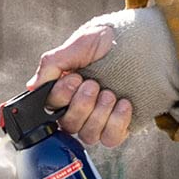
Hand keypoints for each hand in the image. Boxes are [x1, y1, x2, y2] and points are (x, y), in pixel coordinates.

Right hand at [28, 21, 134, 147]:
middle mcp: (80, 106)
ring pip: (89, 135)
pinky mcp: (119, 126)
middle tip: (94, 84)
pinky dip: (116, 123)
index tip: (75, 78)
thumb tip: (32, 86)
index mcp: (65, 87)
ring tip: (109, 93)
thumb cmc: (110, 39)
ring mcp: (100, 118)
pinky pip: (111, 139)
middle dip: (81, 104)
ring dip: (99, 114)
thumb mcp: (79, 44)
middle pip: (69, 125)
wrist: (146, 43)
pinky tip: (123, 103)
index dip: (62, 96)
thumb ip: (53, 64)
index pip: (51, 106)